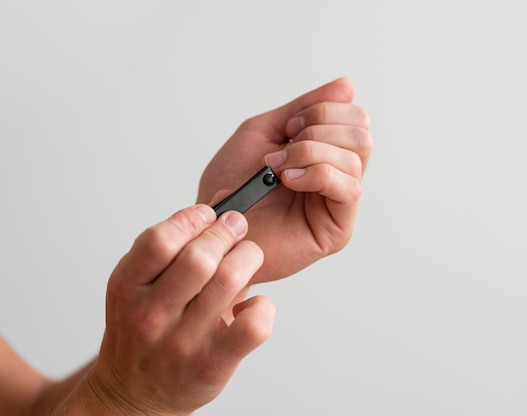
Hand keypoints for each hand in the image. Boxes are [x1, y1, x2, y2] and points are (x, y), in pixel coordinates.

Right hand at [73, 206, 274, 415]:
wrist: (133, 395)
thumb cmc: (141, 331)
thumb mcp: (138, 285)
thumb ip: (172, 248)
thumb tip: (222, 203)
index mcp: (128, 287)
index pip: (160, 239)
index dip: (192, 218)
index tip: (209, 215)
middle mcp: (152, 314)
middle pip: (200, 256)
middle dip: (227, 232)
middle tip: (237, 228)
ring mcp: (183, 341)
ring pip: (229, 280)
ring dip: (248, 258)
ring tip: (247, 258)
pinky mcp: (213, 363)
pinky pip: (254, 325)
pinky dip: (263, 306)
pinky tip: (251, 304)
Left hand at [197, 78, 372, 282]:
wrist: (213, 227)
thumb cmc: (233, 183)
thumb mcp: (265, 131)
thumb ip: (304, 107)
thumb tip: (348, 85)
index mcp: (327, 153)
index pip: (355, 118)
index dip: (324, 111)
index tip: (289, 127)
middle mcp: (340, 177)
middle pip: (362, 133)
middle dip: (319, 129)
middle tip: (285, 147)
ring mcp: (340, 204)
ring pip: (356, 156)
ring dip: (310, 152)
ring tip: (278, 169)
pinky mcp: (338, 229)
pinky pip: (349, 188)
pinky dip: (316, 174)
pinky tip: (288, 181)